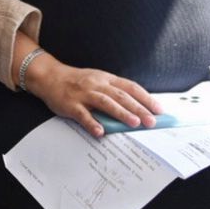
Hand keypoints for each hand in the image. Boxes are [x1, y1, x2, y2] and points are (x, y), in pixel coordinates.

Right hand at [28, 57, 161, 137]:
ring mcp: (84, 94)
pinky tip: (100, 132)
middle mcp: (97, 84)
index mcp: (106, 79)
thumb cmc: (77, 81)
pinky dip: (92, 123)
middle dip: (138, 108)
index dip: (146, 98)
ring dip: (121, 113)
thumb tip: (135, 111)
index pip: (130, 87)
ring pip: (105, 103)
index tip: (159, 109)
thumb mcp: (98, 81)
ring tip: (134, 124)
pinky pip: (82, 115)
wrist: (50, 77)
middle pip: (121, 96)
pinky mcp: (71, 104)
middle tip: (152, 121)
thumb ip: (113, 94)